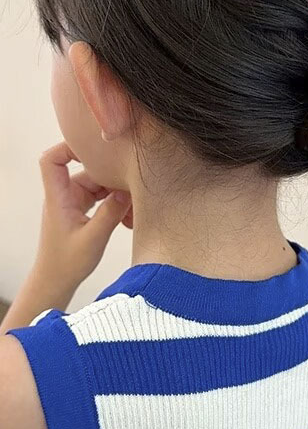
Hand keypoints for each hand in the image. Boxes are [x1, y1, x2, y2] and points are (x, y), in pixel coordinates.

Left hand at [1, 142, 131, 330]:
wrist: (56, 281)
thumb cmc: (66, 263)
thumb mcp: (93, 239)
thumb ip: (110, 213)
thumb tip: (126, 191)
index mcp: (59, 197)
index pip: (52, 160)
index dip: (68, 147)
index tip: (95, 147)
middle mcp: (65, 195)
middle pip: (89, 172)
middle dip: (113, 181)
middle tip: (134, 194)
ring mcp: (74, 202)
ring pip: (101, 186)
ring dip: (119, 196)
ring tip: (133, 214)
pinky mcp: (83, 210)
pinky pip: (104, 198)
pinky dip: (117, 205)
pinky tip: (128, 220)